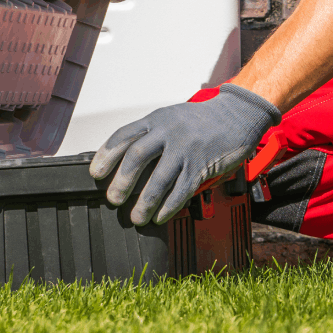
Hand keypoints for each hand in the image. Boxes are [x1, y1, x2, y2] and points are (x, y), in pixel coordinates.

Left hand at [89, 84, 281, 224]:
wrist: (237, 115)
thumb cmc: (200, 120)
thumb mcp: (170, 118)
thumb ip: (150, 135)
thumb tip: (123, 162)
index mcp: (156, 120)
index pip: (124, 135)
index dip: (106, 155)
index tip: (95, 173)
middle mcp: (168, 132)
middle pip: (138, 157)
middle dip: (122, 181)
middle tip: (112, 200)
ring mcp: (186, 148)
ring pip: (159, 179)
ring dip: (144, 202)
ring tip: (136, 217)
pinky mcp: (202, 165)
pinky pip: (182, 190)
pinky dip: (168, 206)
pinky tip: (159, 217)